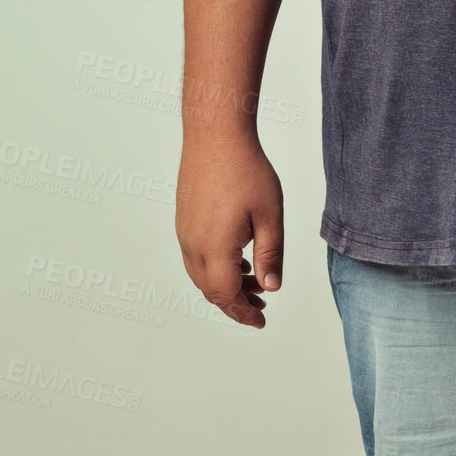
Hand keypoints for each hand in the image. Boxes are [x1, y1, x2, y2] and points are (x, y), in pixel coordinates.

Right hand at [176, 135, 284, 327]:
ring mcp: (184, 231)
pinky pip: (195, 255)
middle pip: (211, 290)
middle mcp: (192, 244)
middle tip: (262, 303)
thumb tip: (272, 287)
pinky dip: (214, 266)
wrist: (215, 135)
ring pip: (201, 274)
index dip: (243, 312)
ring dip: (225, 284)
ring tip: (253, 280)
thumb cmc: (245, 169)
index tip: (261, 320)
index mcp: (214, 248)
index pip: (226, 296)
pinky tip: (236, 256)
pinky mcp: (183, 218)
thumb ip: (270, 255)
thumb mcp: (269, 214)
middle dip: (236, 302)